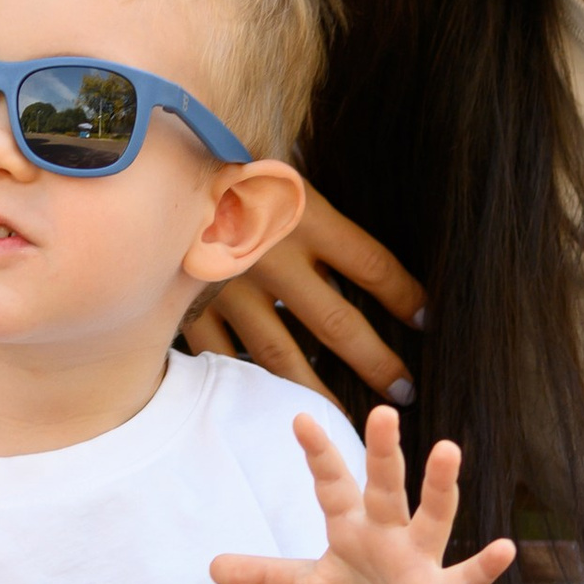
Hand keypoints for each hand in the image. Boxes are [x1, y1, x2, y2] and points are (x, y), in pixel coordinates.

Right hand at [181, 184, 425, 403]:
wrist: (156, 171)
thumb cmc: (232, 166)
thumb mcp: (286, 175)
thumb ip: (320, 212)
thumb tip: (366, 252)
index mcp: (303, 217)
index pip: (371, 265)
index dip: (406, 296)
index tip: (426, 320)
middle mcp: (273, 257)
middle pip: (337, 324)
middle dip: (376, 362)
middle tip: (405, 391)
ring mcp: (230, 288)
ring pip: (284, 357)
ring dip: (320, 390)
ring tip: (347, 417)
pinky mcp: (191, 308)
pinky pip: (227, 358)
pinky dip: (251, 384)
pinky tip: (272, 405)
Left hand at [210, 407, 514, 583]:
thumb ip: (264, 576)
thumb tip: (212, 566)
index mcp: (352, 529)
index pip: (332, 486)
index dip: (318, 456)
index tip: (300, 419)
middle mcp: (387, 535)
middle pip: (384, 489)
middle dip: (382, 454)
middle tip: (383, 413)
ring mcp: (417, 562)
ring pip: (431, 518)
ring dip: (439, 487)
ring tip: (448, 450)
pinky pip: (465, 578)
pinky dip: (485, 566)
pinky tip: (505, 549)